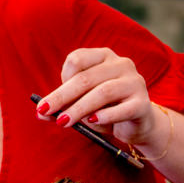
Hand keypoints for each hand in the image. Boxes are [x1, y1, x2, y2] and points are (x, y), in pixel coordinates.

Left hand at [36, 47, 159, 147]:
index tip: (51, 100)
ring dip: (79, 108)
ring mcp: (134, 82)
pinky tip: (93, 121)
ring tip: (63, 122)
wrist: (137, 125)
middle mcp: (121, 64)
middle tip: (45, 111)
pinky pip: (123, 109)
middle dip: (62, 96)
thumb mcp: (81, 106)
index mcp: (103, 57)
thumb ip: (62, 107)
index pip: (77, 59)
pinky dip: (105, 116)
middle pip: (86, 78)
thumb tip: (40, 113)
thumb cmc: (105, 110)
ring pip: (103, 92)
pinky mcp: (143, 103)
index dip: (62, 79)